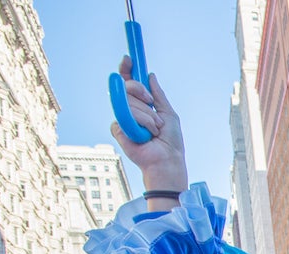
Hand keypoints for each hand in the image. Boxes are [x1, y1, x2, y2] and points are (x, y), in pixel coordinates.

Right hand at [111, 58, 187, 200]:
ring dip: (147, 115)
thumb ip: (158, 94)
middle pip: (127, 86)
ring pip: (128, 102)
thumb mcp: (168, 112)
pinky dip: (140, 124)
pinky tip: (145, 135)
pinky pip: (124, 116)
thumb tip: (150, 75)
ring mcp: (123, 119)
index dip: (127, 69)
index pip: (130, 83)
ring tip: (154, 129)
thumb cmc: (170, 140)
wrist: (167, 158)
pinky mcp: (118, 129)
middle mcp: (131, 110)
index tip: (128, 58)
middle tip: (151, 103)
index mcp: (142, 104)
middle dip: (140, 91)